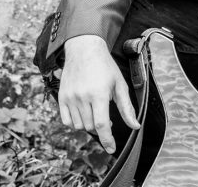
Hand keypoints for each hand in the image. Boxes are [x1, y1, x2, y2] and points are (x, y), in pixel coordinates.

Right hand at [58, 35, 139, 153]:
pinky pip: (67, 121)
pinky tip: (83, 112)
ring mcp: (70, 97)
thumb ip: (126, 107)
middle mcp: (83, 97)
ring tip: (94, 109)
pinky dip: (75, 122)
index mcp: (99, 93)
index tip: (111, 148)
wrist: (84, 49)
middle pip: (91, 126)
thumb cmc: (105, 66)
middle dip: (100, 126)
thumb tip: (135, 126)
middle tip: (105, 114)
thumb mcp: (119, 84)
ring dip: (88, 124)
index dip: (107, 139)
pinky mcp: (61, 97)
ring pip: (79, 125)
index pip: (102, 124)